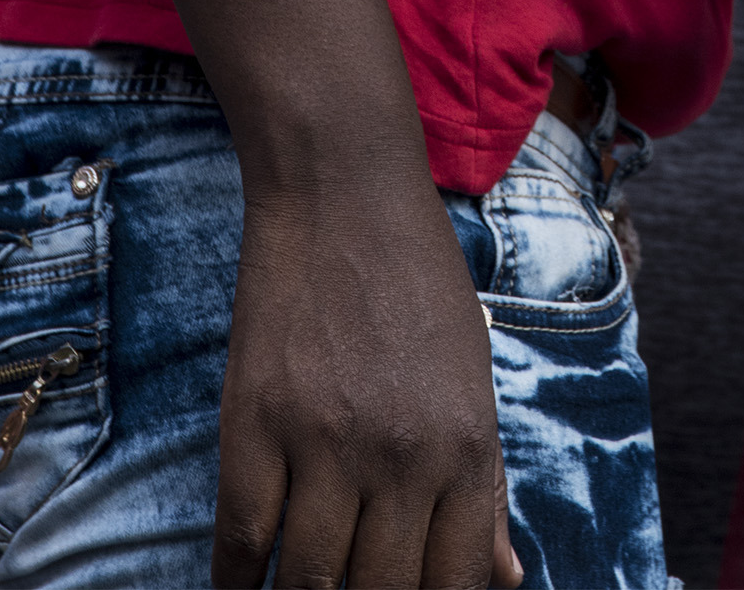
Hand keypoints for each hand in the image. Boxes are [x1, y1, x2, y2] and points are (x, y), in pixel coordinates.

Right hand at [212, 180, 521, 588]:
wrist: (343, 193)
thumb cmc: (419, 279)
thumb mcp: (473, 375)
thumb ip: (486, 483)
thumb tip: (506, 578)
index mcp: (465, 445)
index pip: (458, 584)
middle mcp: (400, 457)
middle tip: (359, 585)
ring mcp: (322, 444)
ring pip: (308, 586)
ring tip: (307, 587)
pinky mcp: (254, 424)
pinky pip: (239, 544)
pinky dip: (236, 581)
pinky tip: (245, 583)